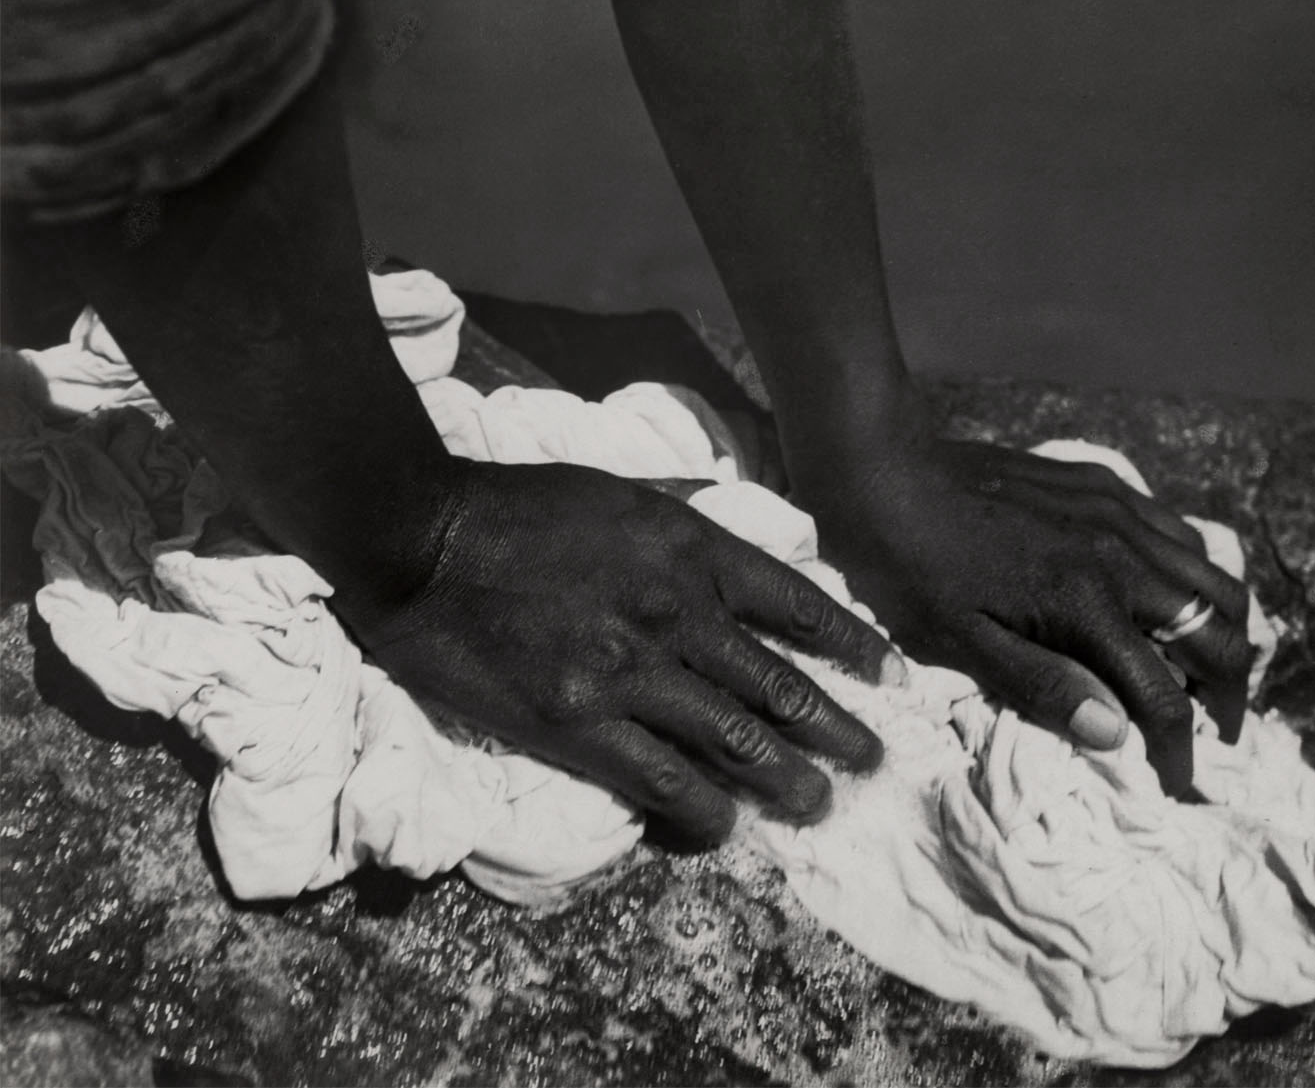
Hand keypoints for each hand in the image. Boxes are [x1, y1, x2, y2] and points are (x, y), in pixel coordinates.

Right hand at [348, 459, 901, 840]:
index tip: (890, 676)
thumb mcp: (620, 488)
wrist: (423, 535)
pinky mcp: (578, 721)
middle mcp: (677, 611)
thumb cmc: (518, 506)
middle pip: (780, 684)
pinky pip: (663, 779)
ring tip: (821, 805)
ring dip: (789, 778)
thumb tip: (729, 518)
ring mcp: (630, 670)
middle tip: (872, 761)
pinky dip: (704, 809)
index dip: (852, 646)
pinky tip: (727, 826)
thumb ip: (682, 514)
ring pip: (736, 739)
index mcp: (690, 548)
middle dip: (837, 729)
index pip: (797, 605)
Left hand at [788, 386, 1253, 796]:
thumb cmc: (907, 566)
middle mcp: (1121, 554)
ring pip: (1216, 577)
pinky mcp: (1103, 484)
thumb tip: (1117, 736)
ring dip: (1225, 631)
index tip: (1178, 784)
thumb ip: (1043, 685)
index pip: (1165, 697)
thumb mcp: (959, 640)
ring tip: (1206, 670)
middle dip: (1229, 694)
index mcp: (1086, 604)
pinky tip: (1168, 596)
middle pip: (1222, 633)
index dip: (1180, 752)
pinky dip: (1196, 574)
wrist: (881, 469)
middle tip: (1213, 731)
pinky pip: (1179, 532)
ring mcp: (1118, 511)